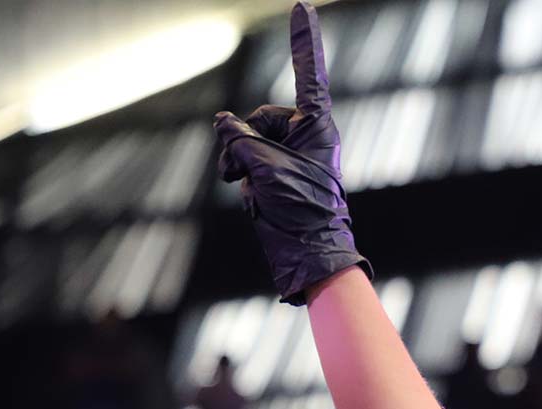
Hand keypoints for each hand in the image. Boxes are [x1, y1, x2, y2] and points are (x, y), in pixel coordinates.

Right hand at [213, 3, 370, 303]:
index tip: (303, 5)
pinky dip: (237, 171)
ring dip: (237, 159)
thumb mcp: (265, 168)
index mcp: (318, 125)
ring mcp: (290, 153)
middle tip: (253, 172)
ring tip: (248, 185)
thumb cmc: (300, 210)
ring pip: (246, 138)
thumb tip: (224, 123)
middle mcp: (306, 134)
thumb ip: (240, 138)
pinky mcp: (275, 170)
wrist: (306, 252)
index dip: (303, 41)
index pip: (308, 74)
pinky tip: (244, 189)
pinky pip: (244, 157)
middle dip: (245, 139)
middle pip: (260, 115)